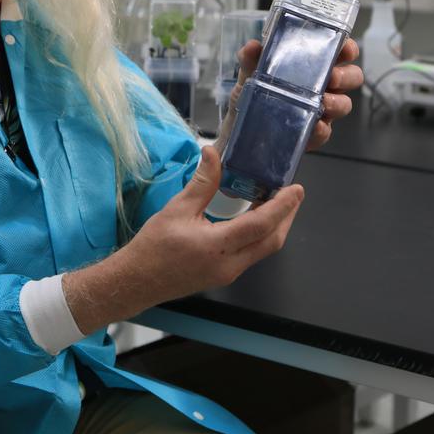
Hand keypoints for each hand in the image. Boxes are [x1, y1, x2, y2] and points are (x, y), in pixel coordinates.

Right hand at [62, 146, 303, 333]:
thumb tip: (213, 153)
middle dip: (287, 217)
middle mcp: (230, 265)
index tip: (296, 189)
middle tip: (292, 194)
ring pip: (264, 250)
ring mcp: (228, 273)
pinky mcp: (223, 275)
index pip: (261, 226)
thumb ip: (202, 183)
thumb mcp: (177, 209)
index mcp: (218, 247)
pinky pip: (252, 255)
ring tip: (276, 203)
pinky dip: (260, 235)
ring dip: (274, 227)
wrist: (137, 281)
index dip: (282, 206)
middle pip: (272, 242)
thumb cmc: (153, 246)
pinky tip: (254, 220)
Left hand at [228, 37, 362, 150]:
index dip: (348, 49)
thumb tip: (253, 46)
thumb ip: (250, 58)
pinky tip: (315, 126)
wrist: (242, 124)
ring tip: (323, 102)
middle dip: (346, 76)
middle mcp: (323, 85)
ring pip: (344, 104)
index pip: (340, 52)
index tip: (346, 49)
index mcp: (313, 64)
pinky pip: (325, 132)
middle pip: (352, 77)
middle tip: (331, 77)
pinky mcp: (313, 132)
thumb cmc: (254, 90)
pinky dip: (322, 129)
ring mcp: (321, 109)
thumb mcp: (249, 71)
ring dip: (337, 102)